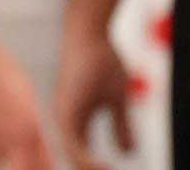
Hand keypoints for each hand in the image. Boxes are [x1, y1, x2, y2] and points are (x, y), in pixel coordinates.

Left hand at [53, 29, 135, 169]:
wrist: (88, 34)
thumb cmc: (100, 62)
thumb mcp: (117, 100)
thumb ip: (120, 126)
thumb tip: (128, 152)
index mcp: (73, 120)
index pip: (79, 155)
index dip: (92, 168)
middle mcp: (63, 120)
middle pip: (72, 159)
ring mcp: (62, 116)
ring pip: (70, 156)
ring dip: (88, 168)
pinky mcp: (65, 110)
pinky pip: (72, 145)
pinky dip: (86, 160)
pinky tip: (102, 168)